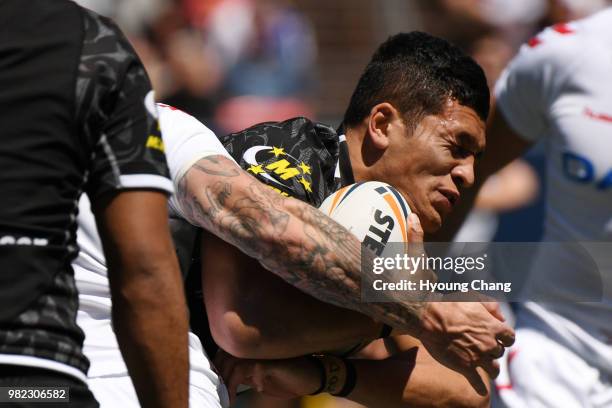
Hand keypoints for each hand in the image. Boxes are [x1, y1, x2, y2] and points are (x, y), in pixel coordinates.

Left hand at [214, 350, 321, 403]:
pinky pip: (255, 368)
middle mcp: (256, 349)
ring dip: (232, 383)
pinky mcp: (275, 362)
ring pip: (238, 364)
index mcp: (250, 351)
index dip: (218, 369)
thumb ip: (243, 376)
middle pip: (227, 358)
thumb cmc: (285, 378)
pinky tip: (259, 388)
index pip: (224, 354)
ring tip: (232, 398)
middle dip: (222, 378)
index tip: (218, 387)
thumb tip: (224, 380)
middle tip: (224, 395)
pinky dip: (254, 380)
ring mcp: (265, 354)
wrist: (311, 377)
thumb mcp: (259, 379)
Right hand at [405, 214, 514, 391]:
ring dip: (487, 363)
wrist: (416, 314)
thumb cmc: (421, 290)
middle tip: (481, 345)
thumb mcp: (422, 262)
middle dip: (495, 347)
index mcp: (484, 314)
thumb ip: (420, 241)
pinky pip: (480, 380)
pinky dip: (478, 381)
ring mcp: (478, 350)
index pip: (506, 329)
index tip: (492, 329)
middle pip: (503, 347)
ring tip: (474, 359)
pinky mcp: (467, 365)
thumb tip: (411, 216)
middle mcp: (486, 332)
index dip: (501, 331)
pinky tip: (471, 378)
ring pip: (494, 364)